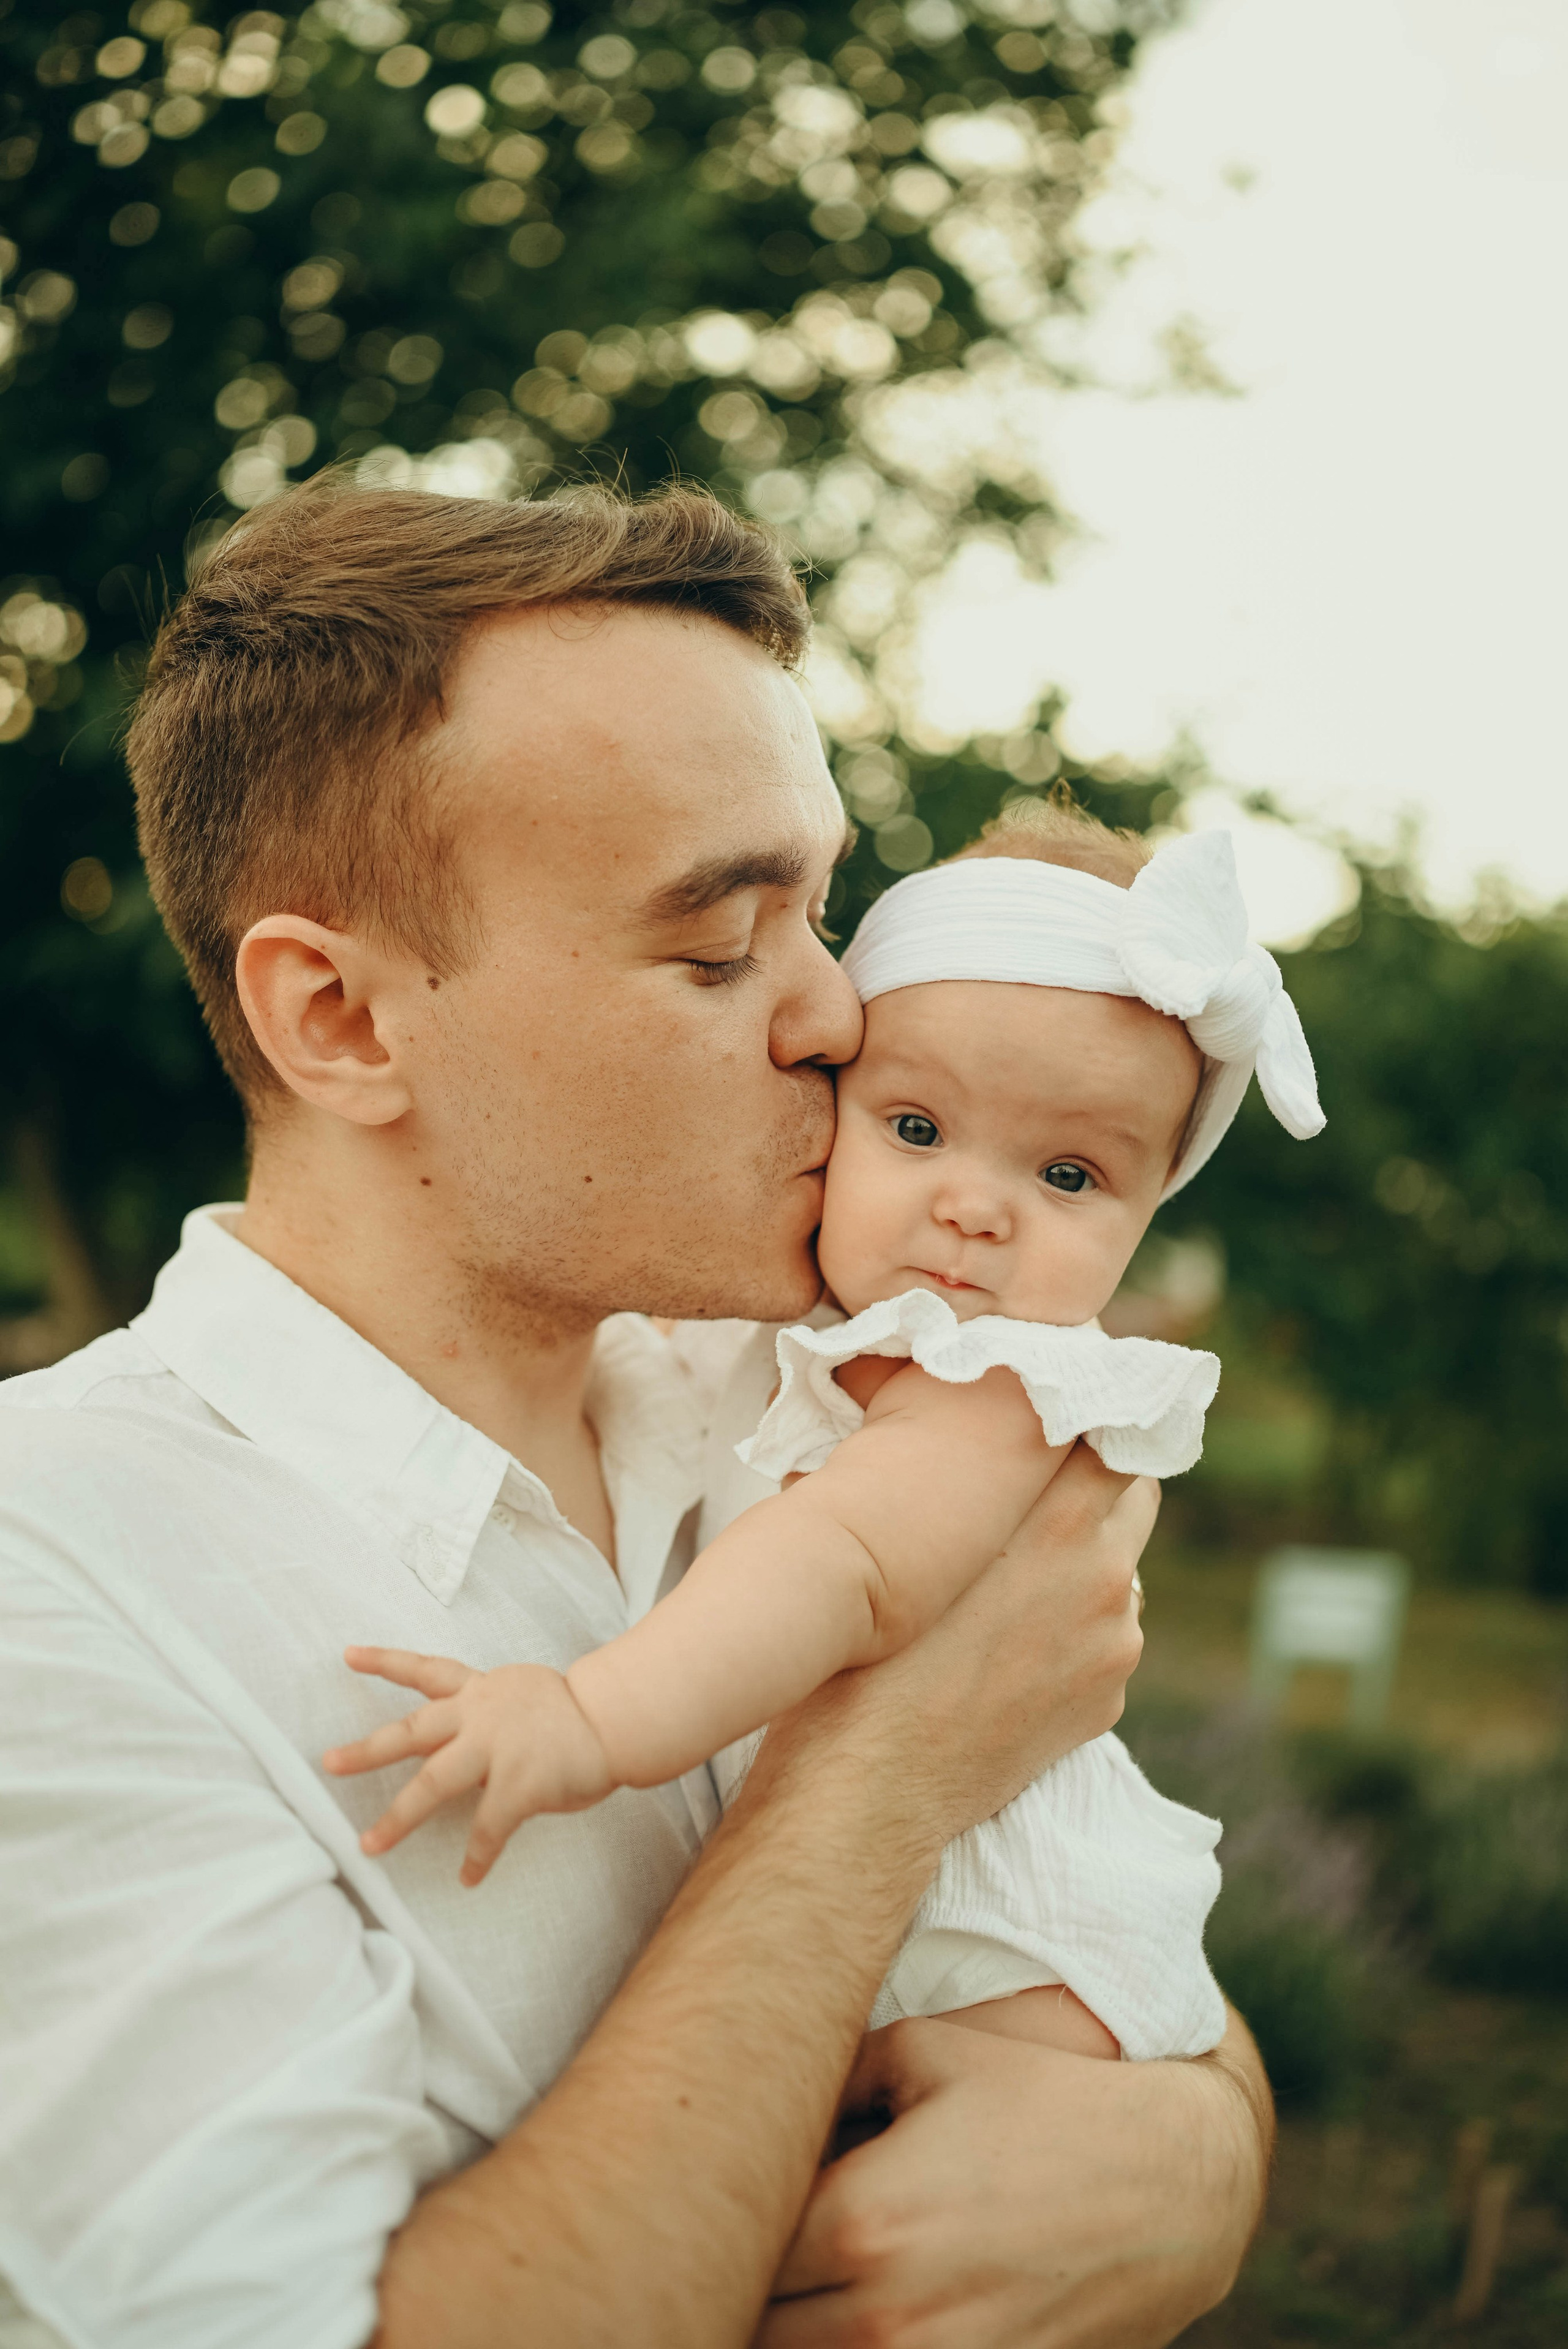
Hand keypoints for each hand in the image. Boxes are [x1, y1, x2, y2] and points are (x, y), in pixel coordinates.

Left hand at [323, 1647, 614, 1883]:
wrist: (615, 1717)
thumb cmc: (575, 1712)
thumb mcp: (523, 1697)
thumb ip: (488, 1719)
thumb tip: (465, 1753)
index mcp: (481, 1691)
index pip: (426, 1671)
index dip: (385, 1663)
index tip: (347, 1655)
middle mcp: (480, 1714)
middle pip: (412, 1731)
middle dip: (367, 1750)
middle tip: (329, 1762)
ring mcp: (497, 1749)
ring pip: (433, 1783)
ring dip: (398, 1817)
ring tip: (370, 1844)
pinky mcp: (519, 1783)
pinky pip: (488, 1828)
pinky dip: (477, 1856)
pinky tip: (468, 1876)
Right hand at [747, 1447, 1156, 1856]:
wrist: (873, 1786)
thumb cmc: (862, 1653)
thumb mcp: (898, 1539)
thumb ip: (947, 1479)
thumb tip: (938, 1436)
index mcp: (1054, 1521)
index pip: (1112, 1433)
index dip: (1084, 1422)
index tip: (1054, 1424)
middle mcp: (1103, 1575)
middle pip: (1132, 1493)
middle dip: (1090, 1487)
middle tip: (1031, 1495)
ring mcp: (1114, 1642)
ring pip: (1117, 1572)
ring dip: (1079, 1565)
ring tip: (1007, 1591)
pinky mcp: (1108, 1698)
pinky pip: (1102, 1638)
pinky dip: (1070, 1633)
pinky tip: (1008, 1655)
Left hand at [757, 2008, 1269, 2348]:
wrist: (1172, 2187)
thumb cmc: (1043, 2101)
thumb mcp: (928, 2051)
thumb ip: (829, 2068)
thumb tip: (754, 2075)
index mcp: (859, 2223)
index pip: (730, 2251)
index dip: (714, 2220)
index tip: (716, 2188)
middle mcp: (884, 2317)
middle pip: (750, 2329)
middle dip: (739, 2282)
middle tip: (741, 2233)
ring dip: (789, 2323)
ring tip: (796, 2273)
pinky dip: (848, 2346)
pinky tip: (854, 2305)